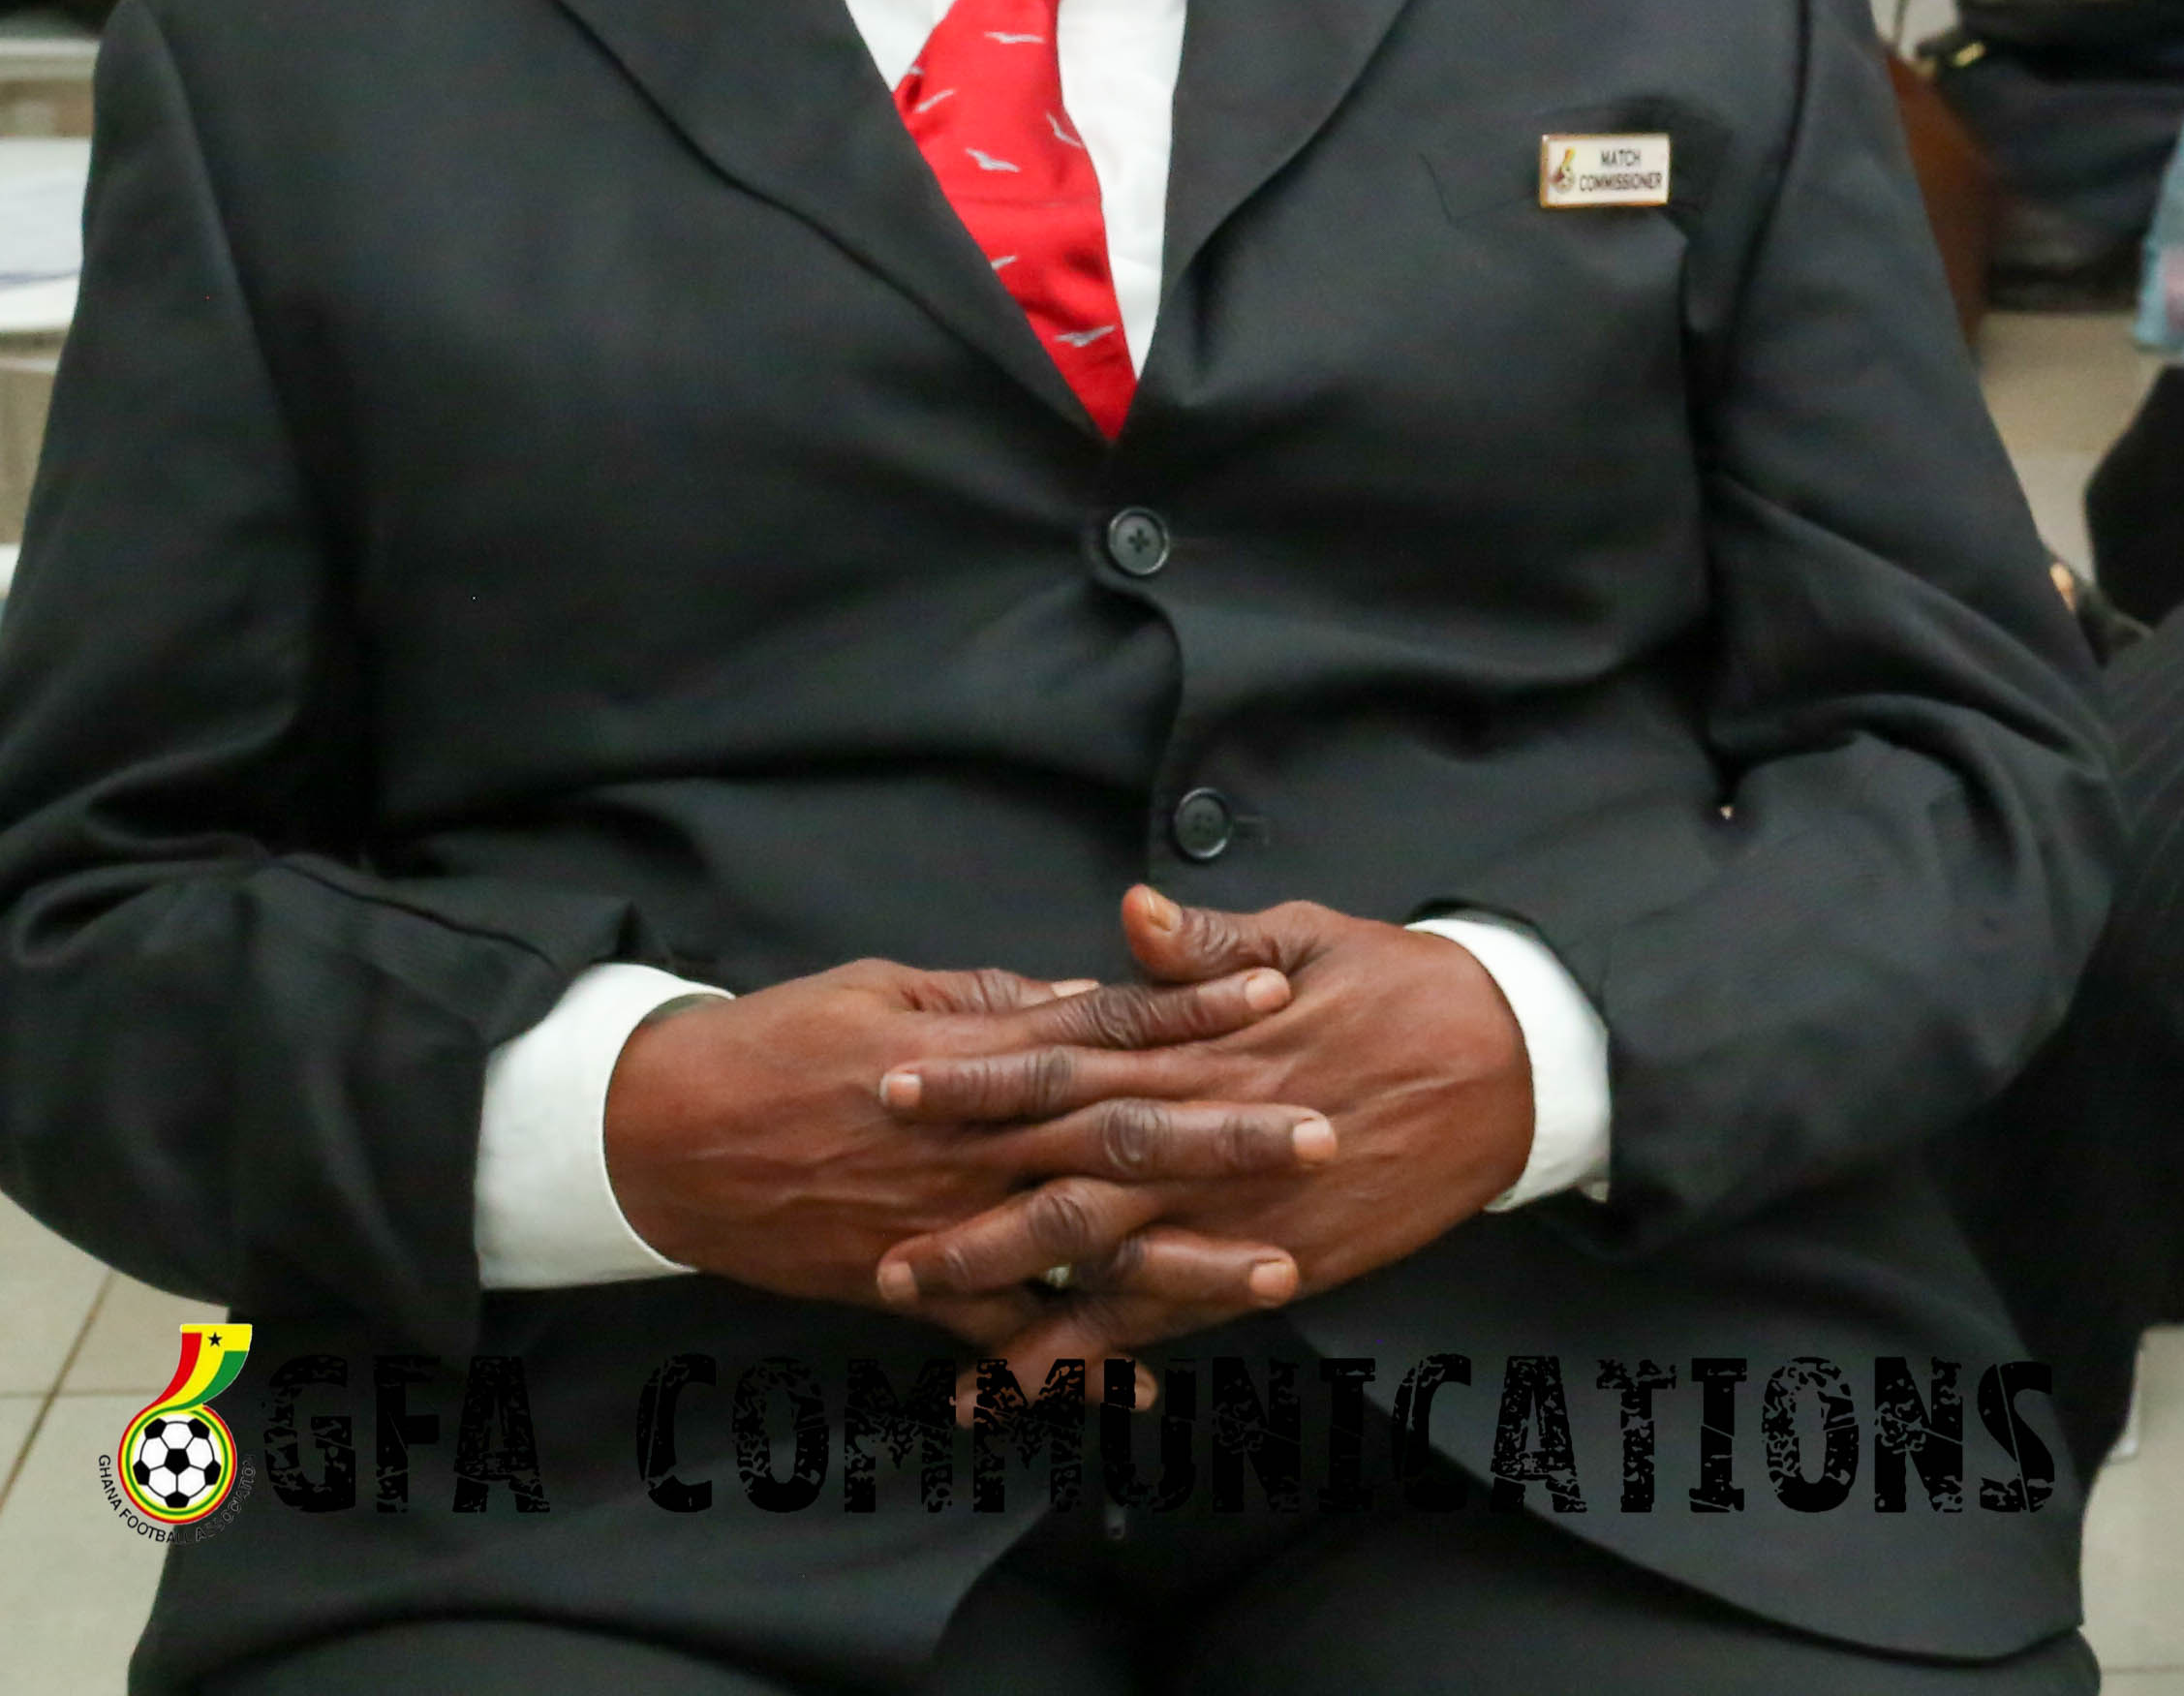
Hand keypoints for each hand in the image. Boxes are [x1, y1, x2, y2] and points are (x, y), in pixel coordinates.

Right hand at [601, 954, 1320, 1338]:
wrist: (663, 1136)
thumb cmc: (775, 1044)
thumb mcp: (884, 989)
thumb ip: (992, 1000)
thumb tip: (1082, 993)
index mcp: (977, 1057)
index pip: (1108, 1026)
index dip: (1193, 1009)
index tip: (1278, 990)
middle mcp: (978, 1144)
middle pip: (1125, 1136)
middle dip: (1230, 1139)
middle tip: (1326, 1134)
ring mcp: (951, 1221)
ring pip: (1088, 1247)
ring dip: (1187, 1262)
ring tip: (1280, 1272)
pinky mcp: (912, 1285)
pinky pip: (1003, 1336)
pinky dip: (1068, 1366)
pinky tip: (1144, 1389)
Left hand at [872, 889, 1538, 1376]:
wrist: (1512, 1067)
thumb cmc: (1409, 989)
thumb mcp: (1315, 936)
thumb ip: (1212, 943)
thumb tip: (1129, 915)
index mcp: (1206, 1044)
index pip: (1068, 1056)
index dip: (977, 1076)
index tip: (892, 1080)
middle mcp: (1208, 1134)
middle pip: (1062, 1172)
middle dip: (965, 1201)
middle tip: (871, 1227)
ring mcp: (1238, 1208)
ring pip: (1103, 1258)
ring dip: (1008, 1286)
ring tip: (924, 1310)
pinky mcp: (1276, 1261)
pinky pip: (1173, 1316)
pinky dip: (1102, 1351)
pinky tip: (1037, 1376)